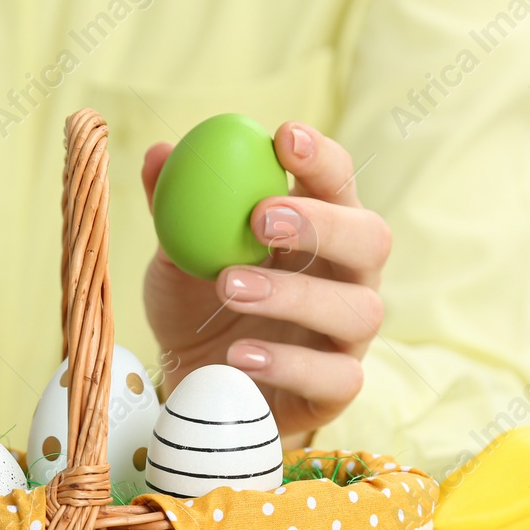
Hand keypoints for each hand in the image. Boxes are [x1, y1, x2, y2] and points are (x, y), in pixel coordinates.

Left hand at [142, 122, 389, 443]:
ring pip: (358, 309)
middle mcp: (347, 278)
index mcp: (319, 231)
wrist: (191, 386)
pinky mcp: (337, 390)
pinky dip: (287, 363)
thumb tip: (158, 154)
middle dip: (322, 223)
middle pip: (371, 239)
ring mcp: (348, 337)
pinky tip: (240, 355)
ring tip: (229, 287)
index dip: (321, 159)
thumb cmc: (194, 309)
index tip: (283, 139)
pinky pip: (336, 377)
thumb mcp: (175, 257)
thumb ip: (172, 208)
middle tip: (259, 219)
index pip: (337, 183)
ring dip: (293, 294)